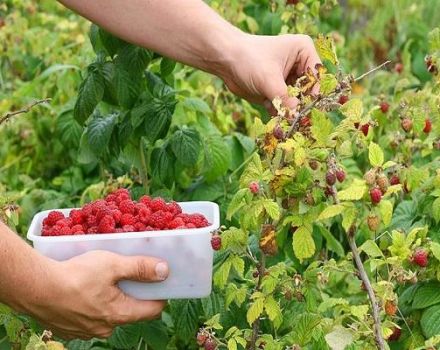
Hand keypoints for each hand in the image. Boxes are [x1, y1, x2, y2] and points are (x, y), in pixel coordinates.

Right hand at [22, 251, 168, 339]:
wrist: (35, 288)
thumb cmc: (76, 275)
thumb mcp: (113, 265)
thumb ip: (140, 268)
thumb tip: (165, 271)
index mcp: (119, 314)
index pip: (152, 310)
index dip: (159, 295)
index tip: (160, 282)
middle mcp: (105, 328)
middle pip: (130, 312)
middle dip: (134, 295)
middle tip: (131, 276)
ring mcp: (85, 331)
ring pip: (108, 314)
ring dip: (111, 300)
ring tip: (105, 280)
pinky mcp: (68, 328)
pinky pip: (88, 317)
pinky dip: (92, 304)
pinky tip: (84, 289)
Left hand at [221, 34, 321, 111]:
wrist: (225, 61)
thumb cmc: (249, 60)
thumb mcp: (269, 79)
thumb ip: (284, 99)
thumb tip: (296, 116)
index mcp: (304, 51)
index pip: (317, 76)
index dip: (313, 94)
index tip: (307, 109)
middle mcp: (300, 65)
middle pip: (308, 91)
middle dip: (300, 106)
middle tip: (294, 118)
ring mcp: (289, 80)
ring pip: (296, 101)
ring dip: (288, 111)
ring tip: (280, 114)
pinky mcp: (278, 92)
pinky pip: (284, 107)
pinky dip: (278, 113)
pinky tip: (270, 112)